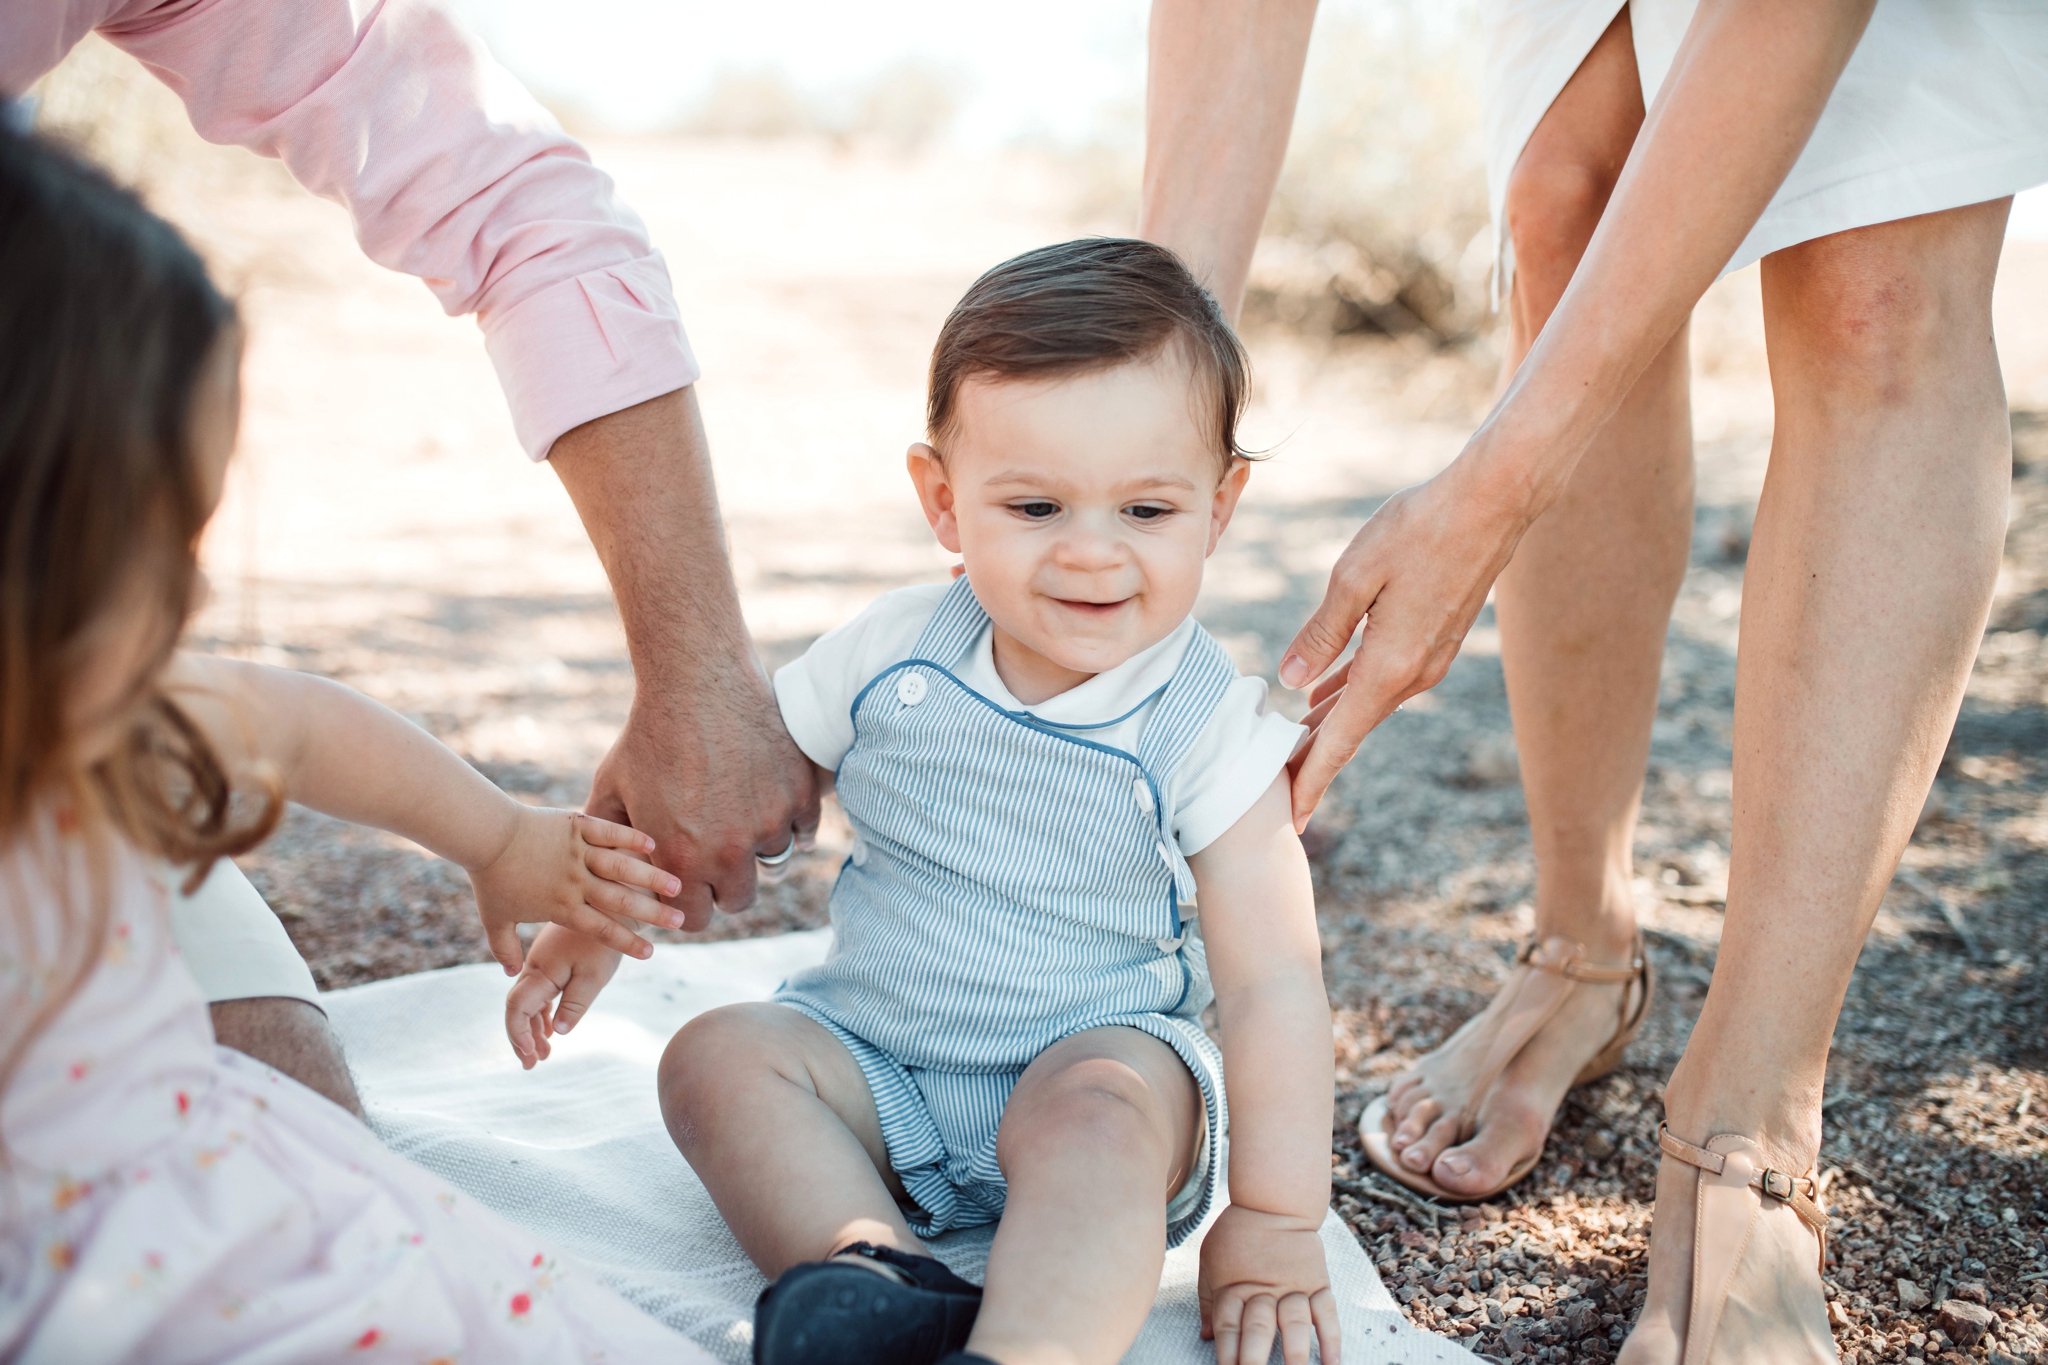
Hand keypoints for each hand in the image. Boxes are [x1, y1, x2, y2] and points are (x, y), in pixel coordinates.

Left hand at [468, 805, 681, 972]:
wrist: (486, 835)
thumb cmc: (489, 878)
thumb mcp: (495, 920)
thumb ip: (505, 949)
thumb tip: (512, 974)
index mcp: (561, 906)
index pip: (601, 929)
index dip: (627, 943)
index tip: (650, 953)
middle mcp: (575, 882)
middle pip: (621, 901)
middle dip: (653, 913)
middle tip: (680, 921)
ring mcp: (578, 852)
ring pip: (622, 868)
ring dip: (651, 877)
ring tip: (676, 885)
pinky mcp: (577, 826)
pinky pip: (609, 832)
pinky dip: (630, 838)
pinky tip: (652, 843)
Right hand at [504, 924, 624, 1067]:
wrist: (610, 907)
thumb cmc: (603, 944)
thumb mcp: (594, 977)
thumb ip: (575, 1003)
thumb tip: (558, 1032)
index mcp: (540, 972)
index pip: (516, 1009)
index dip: (518, 1036)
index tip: (531, 1057)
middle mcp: (534, 968)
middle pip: (517, 1009)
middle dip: (522, 1039)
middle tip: (532, 1065)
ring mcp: (541, 965)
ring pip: (528, 1003)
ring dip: (533, 1029)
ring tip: (544, 1055)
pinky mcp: (551, 962)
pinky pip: (539, 993)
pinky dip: (542, 1014)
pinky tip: (549, 1031)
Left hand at [586, 683, 818, 930]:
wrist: (697, 680)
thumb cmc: (648, 734)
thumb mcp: (612, 788)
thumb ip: (607, 838)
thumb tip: (603, 872)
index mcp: (682, 859)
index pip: (696, 920)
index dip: (689, 906)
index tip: (688, 886)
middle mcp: (730, 851)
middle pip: (739, 901)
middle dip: (725, 885)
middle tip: (716, 855)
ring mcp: (771, 823)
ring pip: (774, 865)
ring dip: (758, 851)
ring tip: (740, 820)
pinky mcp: (801, 795)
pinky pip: (803, 833)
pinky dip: (790, 825)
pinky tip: (767, 803)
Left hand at [1198, 1204, 1340, 1364]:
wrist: (1274, 1201)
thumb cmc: (1237, 1233)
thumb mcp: (1210, 1260)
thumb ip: (1209, 1299)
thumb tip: (1206, 1336)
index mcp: (1234, 1287)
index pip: (1229, 1327)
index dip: (1227, 1353)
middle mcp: (1264, 1290)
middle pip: (1259, 1328)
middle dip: (1256, 1359)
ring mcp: (1293, 1287)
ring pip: (1294, 1323)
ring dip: (1295, 1354)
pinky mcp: (1317, 1282)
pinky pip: (1327, 1313)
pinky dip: (1331, 1339)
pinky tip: (1332, 1363)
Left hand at [1279, 463, 1526, 830]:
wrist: (1494, 501)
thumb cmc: (1420, 529)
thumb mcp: (1353, 577)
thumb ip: (1321, 634)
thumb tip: (1291, 681)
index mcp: (1390, 667)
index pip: (1341, 741)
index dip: (1312, 780)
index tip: (1292, 818)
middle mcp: (1413, 674)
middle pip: (1352, 730)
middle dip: (1314, 760)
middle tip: (1276, 788)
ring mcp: (1428, 659)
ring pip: (1367, 704)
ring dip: (1330, 724)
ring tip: (1290, 745)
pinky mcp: (1435, 639)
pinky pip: (1383, 679)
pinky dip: (1350, 693)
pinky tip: (1323, 693)